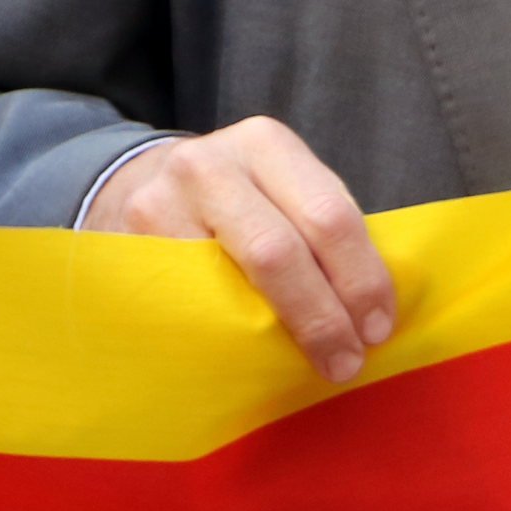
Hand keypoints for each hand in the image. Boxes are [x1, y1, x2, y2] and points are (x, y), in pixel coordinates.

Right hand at [82, 117, 396, 380]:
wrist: (135, 187)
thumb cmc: (234, 201)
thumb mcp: (277, 187)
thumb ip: (319, 225)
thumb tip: (377, 304)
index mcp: (265, 144)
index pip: (328, 213)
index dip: (361, 277)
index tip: (380, 328)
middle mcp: (210, 165)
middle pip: (280, 249)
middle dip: (324, 315)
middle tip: (349, 360)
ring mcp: (162, 204)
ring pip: (231, 282)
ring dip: (280, 333)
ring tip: (311, 366)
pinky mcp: (130, 249)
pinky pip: (192, 306)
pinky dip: (231, 338)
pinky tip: (253, 360)